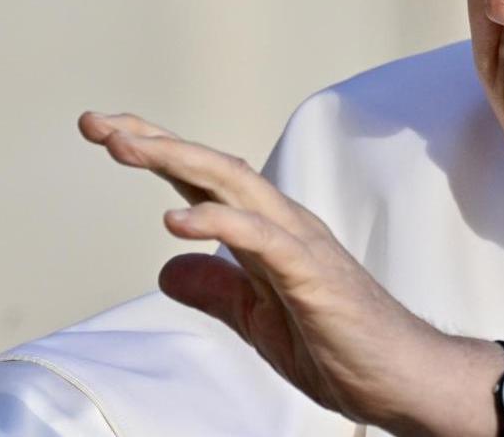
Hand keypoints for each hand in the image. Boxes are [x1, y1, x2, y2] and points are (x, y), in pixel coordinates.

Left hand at [78, 111, 473, 431]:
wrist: (406, 380)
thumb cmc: (344, 348)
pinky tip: (177, 220)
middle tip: (97, 123)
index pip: (203, 180)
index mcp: (268, 233)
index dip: (155, 151)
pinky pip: (262, 240)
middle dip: (153, 141)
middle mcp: (283, 224)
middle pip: (211, 167)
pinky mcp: (313, 275)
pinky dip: (219, 223)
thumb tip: (168, 264)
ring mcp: (300, 245)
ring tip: (125, 147)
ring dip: (176, 162)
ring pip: (233, 186)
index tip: (106, 131)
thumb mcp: (258, 321)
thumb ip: (216, 290)